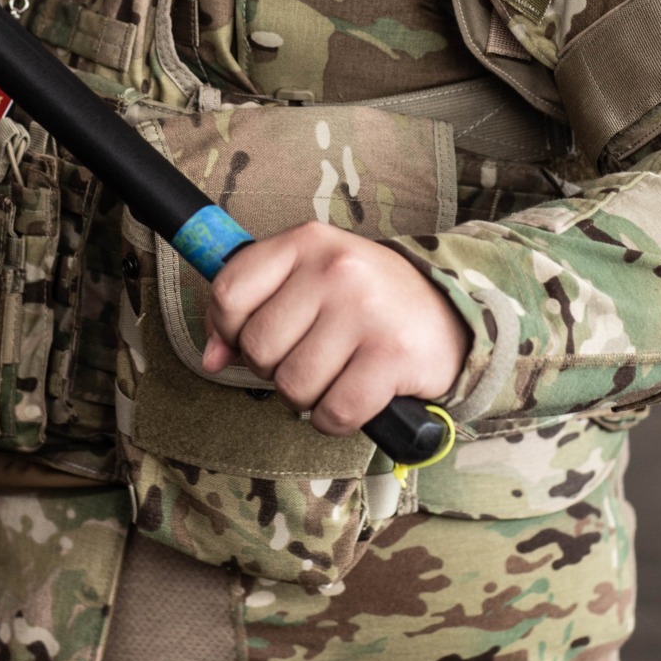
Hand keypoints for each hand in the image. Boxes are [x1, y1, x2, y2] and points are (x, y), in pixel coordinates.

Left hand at [203, 225, 467, 437]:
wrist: (449, 315)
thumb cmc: (363, 301)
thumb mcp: (308, 281)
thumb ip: (250, 309)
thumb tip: (211, 359)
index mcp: (306, 241)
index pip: (229, 292)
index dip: (228, 330)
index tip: (252, 338)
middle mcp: (335, 268)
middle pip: (258, 347)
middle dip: (275, 368)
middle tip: (309, 356)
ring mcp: (365, 310)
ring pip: (293, 386)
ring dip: (308, 397)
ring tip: (335, 374)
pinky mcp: (392, 355)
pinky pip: (333, 412)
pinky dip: (336, 419)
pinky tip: (355, 396)